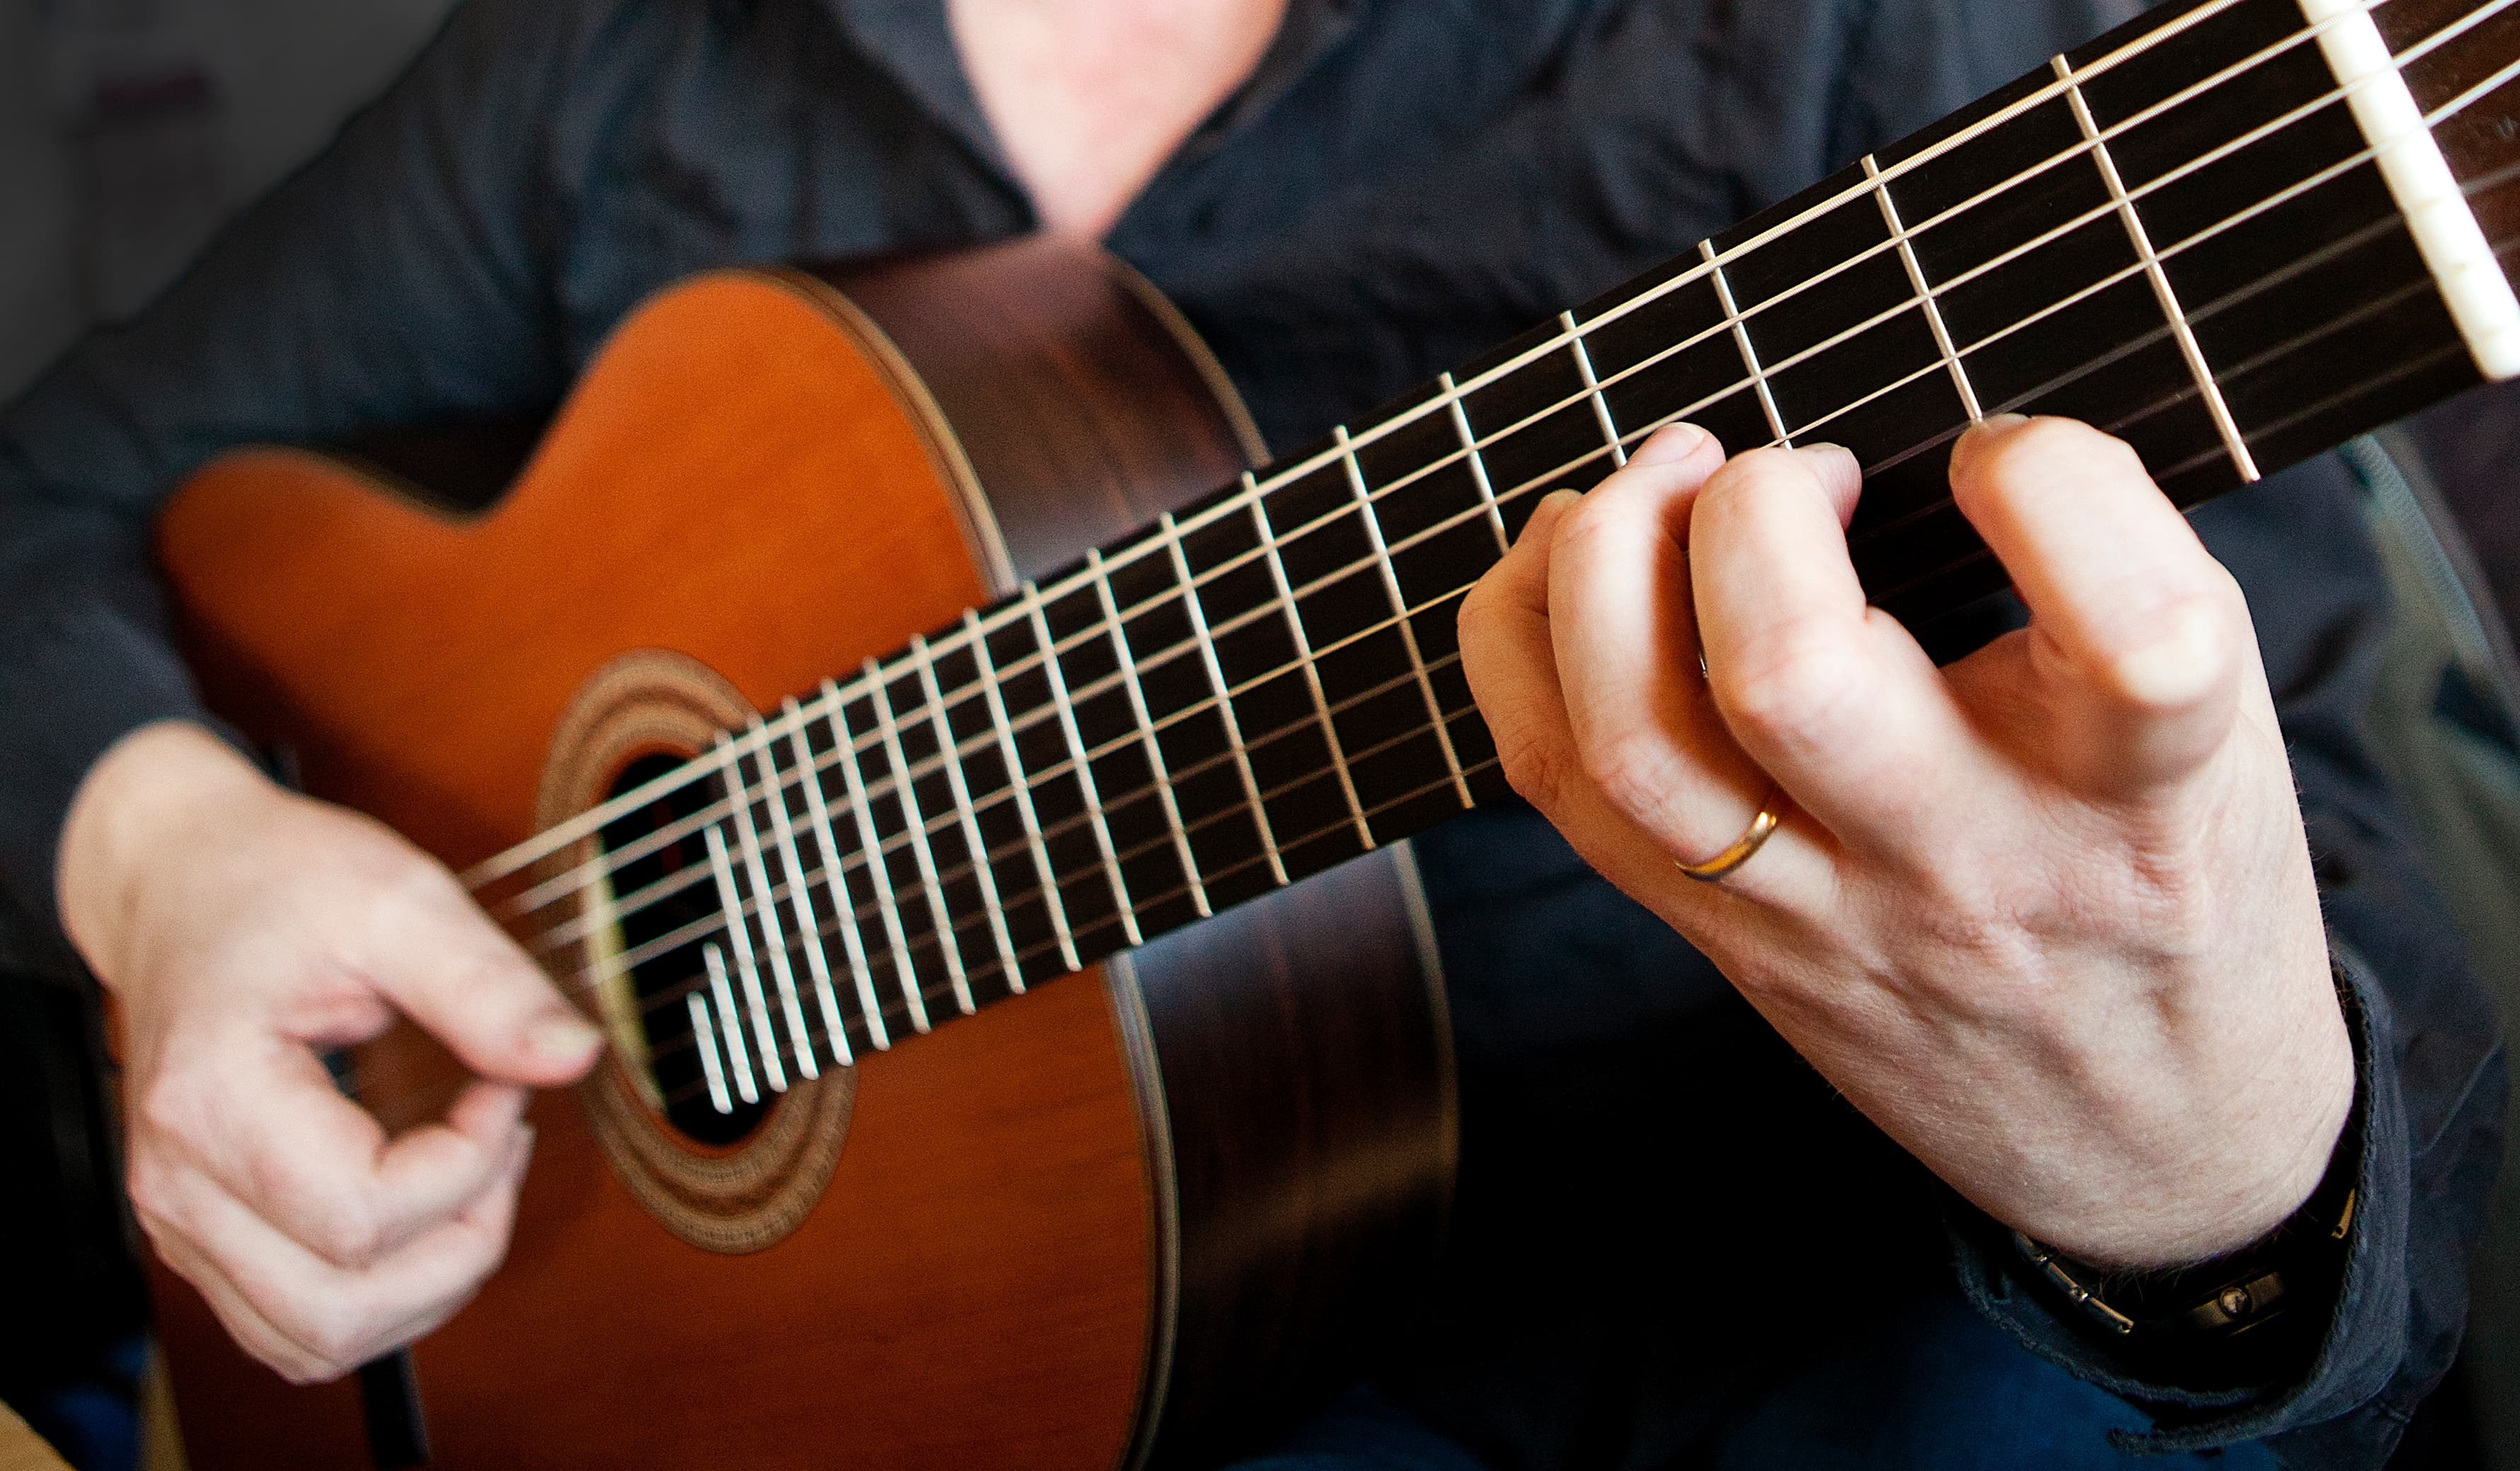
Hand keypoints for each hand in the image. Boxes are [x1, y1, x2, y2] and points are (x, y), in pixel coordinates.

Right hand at [58, 721, 600, 1381]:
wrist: (181, 883)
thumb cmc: (274, 885)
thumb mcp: (396, 901)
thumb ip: (488, 985)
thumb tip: (574, 1055)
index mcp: (212, 1101)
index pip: (364, 1216)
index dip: (470, 1163)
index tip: (503, 1087)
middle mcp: (178, 1185)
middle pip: (339, 1310)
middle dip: (461, 1244)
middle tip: (501, 1144)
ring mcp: (182, 1223)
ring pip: (319, 1341)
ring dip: (428, 1283)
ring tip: (469, 1175)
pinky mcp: (205, 1238)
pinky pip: (297, 1326)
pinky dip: (381, 1295)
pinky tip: (424, 1209)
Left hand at [1457, 416, 2352, 1268]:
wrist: (2148, 1138)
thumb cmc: (2169, 880)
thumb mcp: (2222, 737)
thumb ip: (2100, 593)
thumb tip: (1925, 433)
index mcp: (2144, 794)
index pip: (2132, 634)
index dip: (2056, 483)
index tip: (2009, 456)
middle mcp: (1967, 863)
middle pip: (1789, 678)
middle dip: (1753, 513)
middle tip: (1800, 471)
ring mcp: (1818, 915)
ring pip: (1632, 742)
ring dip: (1607, 561)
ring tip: (1667, 479)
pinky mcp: (1721, 938)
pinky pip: (1559, 783)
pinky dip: (1525, 635)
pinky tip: (1576, 553)